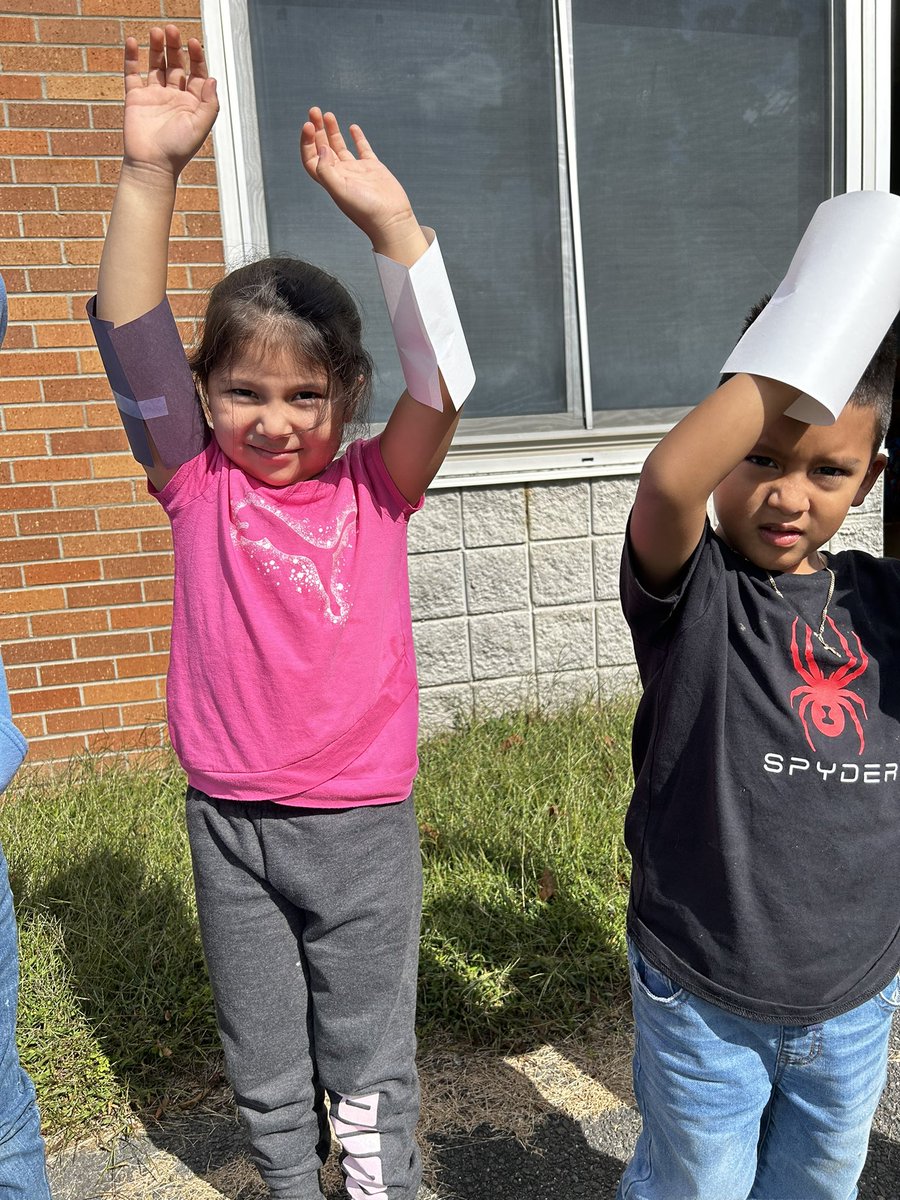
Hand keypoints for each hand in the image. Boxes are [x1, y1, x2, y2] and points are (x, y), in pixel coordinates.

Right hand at [122, 24, 218, 179]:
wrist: (152, 165)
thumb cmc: (178, 150)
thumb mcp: (201, 126)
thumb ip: (210, 103)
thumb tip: (212, 79)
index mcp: (192, 103)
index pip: (196, 73)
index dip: (196, 57)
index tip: (193, 42)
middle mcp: (174, 97)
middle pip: (176, 64)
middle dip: (175, 47)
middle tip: (172, 30)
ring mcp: (154, 96)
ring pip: (156, 65)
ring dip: (157, 48)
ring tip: (156, 31)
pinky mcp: (135, 98)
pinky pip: (132, 73)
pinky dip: (131, 57)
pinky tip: (132, 41)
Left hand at [300, 108, 425, 263]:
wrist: (391, 219)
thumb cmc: (365, 210)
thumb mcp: (340, 191)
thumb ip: (327, 170)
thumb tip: (322, 148)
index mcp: (330, 180)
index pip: (311, 158)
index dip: (306, 142)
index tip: (309, 125)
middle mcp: (341, 174)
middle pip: (323, 148)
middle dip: (317, 129)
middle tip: (314, 111)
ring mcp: (357, 171)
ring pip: (340, 146)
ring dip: (332, 130)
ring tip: (328, 114)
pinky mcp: (373, 168)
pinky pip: (363, 149)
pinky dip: (357, 138)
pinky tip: (353, 128)